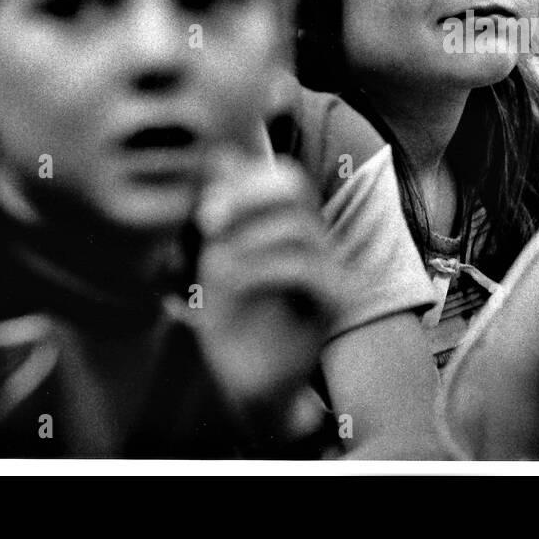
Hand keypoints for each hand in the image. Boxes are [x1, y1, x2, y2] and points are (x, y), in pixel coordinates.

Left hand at [189, 149, 334, 440]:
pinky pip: (304, 267)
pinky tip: (230, 281)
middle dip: (248, 194)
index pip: (285, 178)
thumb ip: (222, 210)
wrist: (249, 384)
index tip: (205, 206)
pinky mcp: (333, 302)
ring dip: (247, 238)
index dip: (245, 178)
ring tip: (215, 264)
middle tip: (209, 221)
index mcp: (292, 229)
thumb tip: (218, 154)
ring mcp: (331, 271)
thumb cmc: (233, 323)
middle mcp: (317, 244)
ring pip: (298, 227)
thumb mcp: (217, 259)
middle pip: (296, 189)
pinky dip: (260, 266)